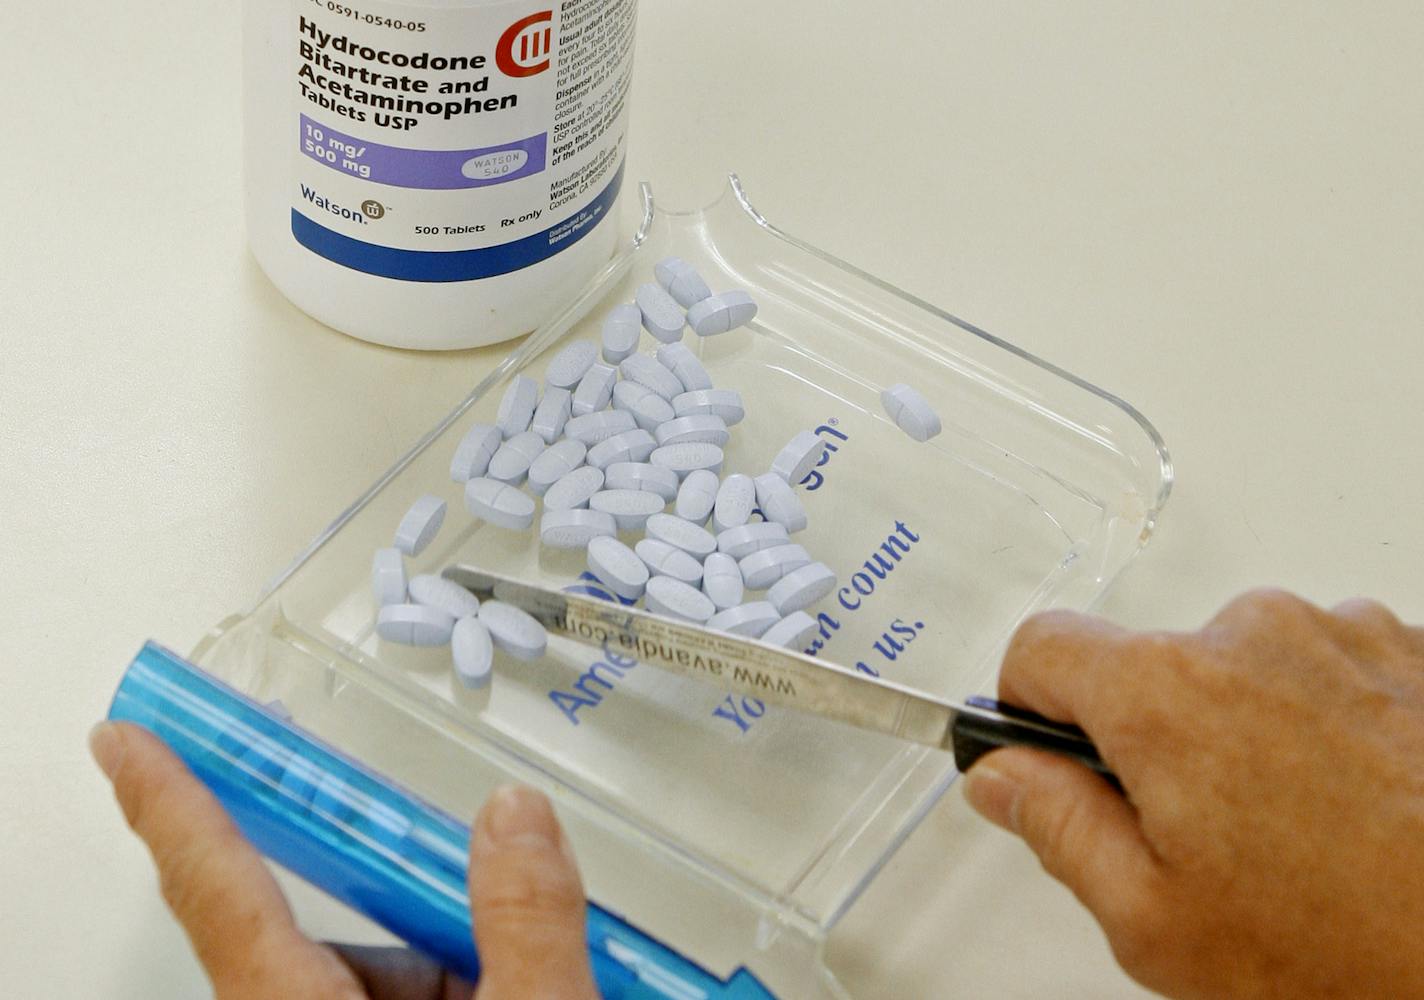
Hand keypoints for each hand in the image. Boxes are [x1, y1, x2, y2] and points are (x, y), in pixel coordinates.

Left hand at [90, 722, 597, 999]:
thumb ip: (526, 922)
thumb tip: (518, 811)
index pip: (217, 883)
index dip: (170, 802)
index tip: (126, 738)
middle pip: (320, 933)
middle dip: (411, 905)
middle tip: (481, 915)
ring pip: (370, 975)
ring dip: (454, 960)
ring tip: (544, 978)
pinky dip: (463, 986)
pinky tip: (529, 988)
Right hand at [964, 590, 1423, 998]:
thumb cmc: (1351, 949)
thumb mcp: (1157, 920)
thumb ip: (1057, 827)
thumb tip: (1003, 776)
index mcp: (1168, 694)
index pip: (1042, 646)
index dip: (1027, 704)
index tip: (1047, 750)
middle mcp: (1253, 635)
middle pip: (1149, 663)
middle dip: (1153, 737)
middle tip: (1202, 836)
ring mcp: (1342, 634)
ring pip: (1241, 666)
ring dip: (1246, 727)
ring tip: (1301, 828)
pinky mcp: (1410, 649)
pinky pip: (1325, 665)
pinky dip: (1321, 719)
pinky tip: (1358, 802)